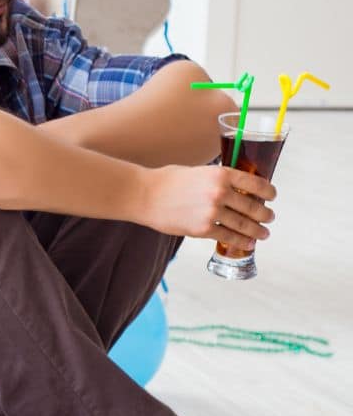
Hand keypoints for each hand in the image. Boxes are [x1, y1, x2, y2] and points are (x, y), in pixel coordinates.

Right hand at [140, 164, 275, 250]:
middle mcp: (220, 192)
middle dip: (265, 215)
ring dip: (258, 231)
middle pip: (253, 207)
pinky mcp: (202, 229)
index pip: (256, 183)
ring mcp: (212, 212)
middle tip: (269, 218)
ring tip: (263, 234)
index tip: (272, 197)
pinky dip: (241, 242)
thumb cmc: (167, 181)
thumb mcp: (197, 171)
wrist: (144, 195)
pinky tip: (247, 244)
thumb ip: (217, 180)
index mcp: (221, 174)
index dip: (268, 192)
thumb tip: (235, 189)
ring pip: (244, 225)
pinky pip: (229, 237)